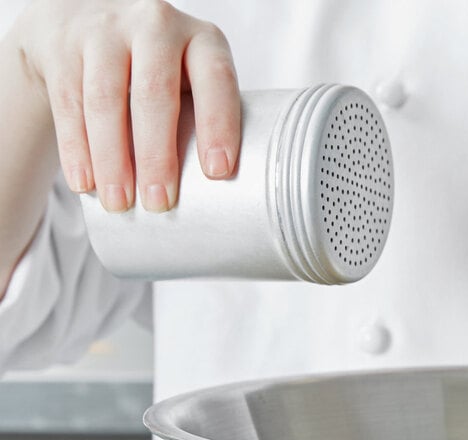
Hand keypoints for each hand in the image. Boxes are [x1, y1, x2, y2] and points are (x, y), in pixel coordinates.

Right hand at [16, 0, 240, 211]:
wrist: (87, 20)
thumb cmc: (158, 69)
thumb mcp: (190, 77)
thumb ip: (202, 117)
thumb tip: (215, 195)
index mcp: (201, 40)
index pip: (216, 79)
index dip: (218, 124)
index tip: (217, 172)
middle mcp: (155, 25)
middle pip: (153, 93)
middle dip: (156, 155)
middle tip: (160, 203)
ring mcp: (104, 30)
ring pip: (104, 100)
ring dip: (112, 160)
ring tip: (119, 204)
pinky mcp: (62, 46)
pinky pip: (68, 103)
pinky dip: (76, 149)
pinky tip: (84, 184)